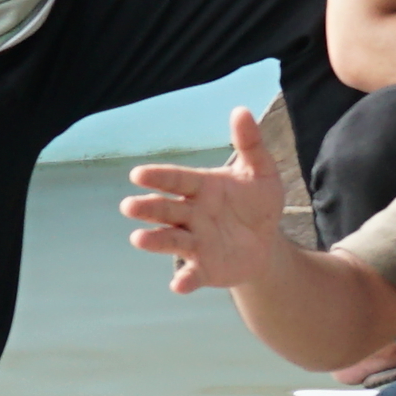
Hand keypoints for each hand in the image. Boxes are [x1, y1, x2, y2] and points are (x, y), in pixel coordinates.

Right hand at [121, 108, 307, 302]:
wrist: (267, 242)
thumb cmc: (257, 203)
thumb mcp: (260, 172)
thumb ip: (250, 144)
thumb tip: (241, 110)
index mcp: (201, 187)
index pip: (177, 180)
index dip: (159, 177)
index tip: (138, 174)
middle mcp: (191, 214)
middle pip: (166, 209)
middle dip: (148, 208)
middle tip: (128, 207)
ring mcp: (195, 242)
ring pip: (171, 240)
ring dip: (154, 241)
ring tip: (138, 239)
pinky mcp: (204, 268)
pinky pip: (191, 274)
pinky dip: (184, 279)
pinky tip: (178, 285)